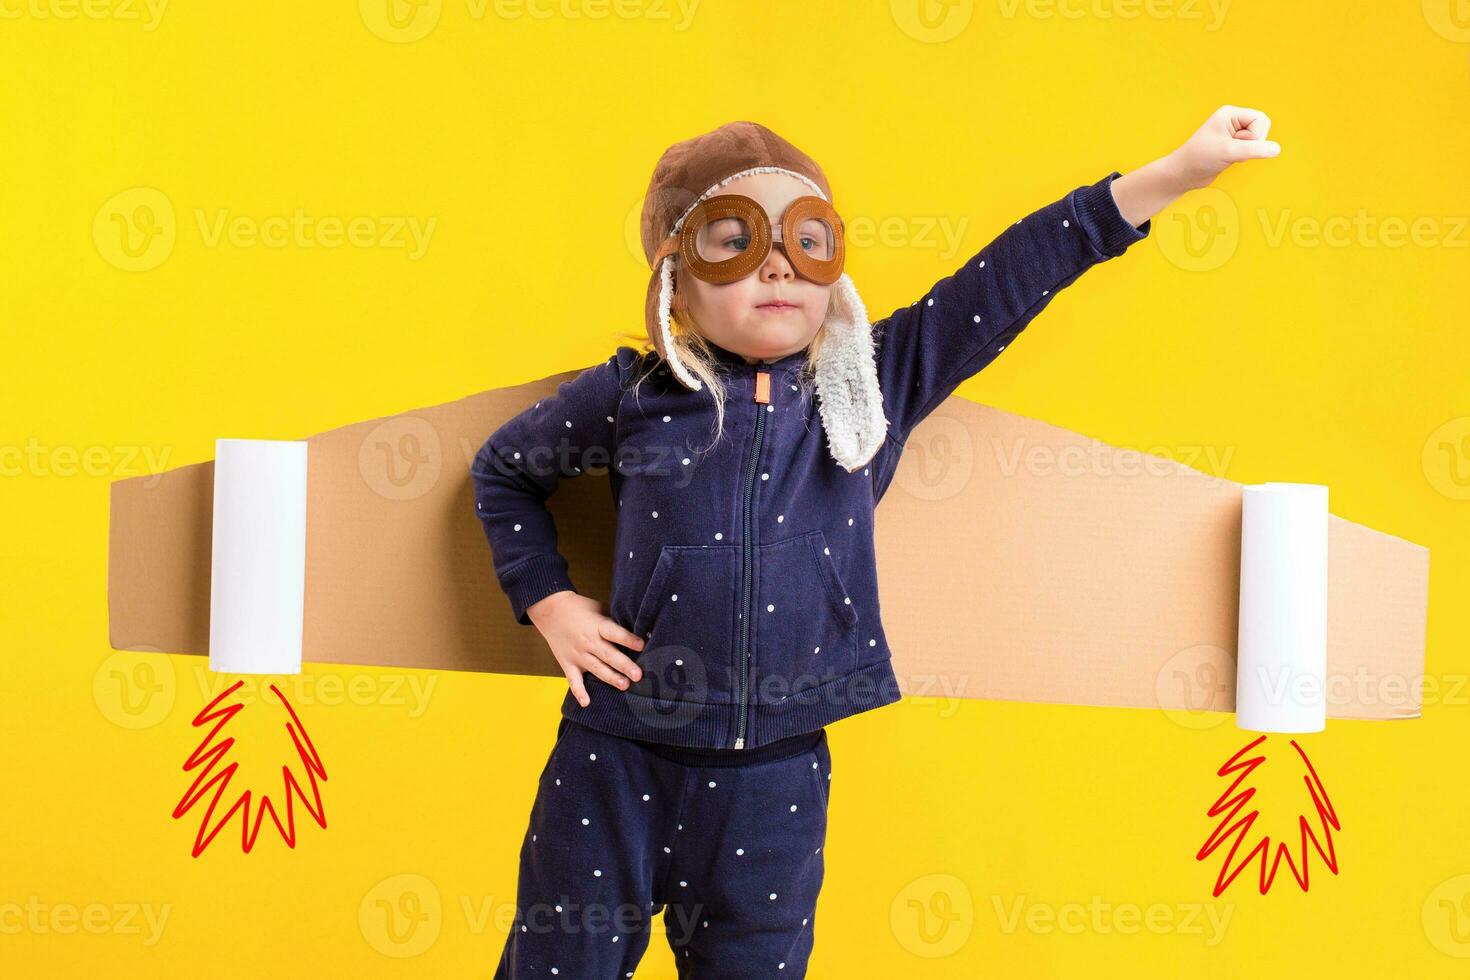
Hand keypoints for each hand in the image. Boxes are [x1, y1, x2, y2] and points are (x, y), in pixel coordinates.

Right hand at [526, 590, 644, 707]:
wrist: (550, 610)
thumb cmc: (580, 608)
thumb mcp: (599, 609)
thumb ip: (614, 622)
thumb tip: (637, 631)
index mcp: (597, 625)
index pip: (614, 633)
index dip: (628, 639)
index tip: (642, 645)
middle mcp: (588, 642)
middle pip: (608, 655)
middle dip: (624, 665)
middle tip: (638, 675)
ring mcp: (577, 654)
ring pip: (596, 669)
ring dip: (611, 678)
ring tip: (625, 686)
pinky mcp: (568, 664)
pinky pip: (573, 680)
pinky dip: (579, 692)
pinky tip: (586, 703)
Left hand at [1165, 104, 1280, 191]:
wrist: (1183, 174)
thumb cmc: (1200, 159)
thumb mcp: (1229, 152)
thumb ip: (1255, 150)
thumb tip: (1277, 149)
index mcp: (1230, 113)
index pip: (1261, 119)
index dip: (1255, 135)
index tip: (1236, 144)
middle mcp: (1232, 120)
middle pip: (1263, 127)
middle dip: (1254, 142)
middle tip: (1233, 150)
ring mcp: (1233, 133)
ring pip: (1258, 139)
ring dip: (1249, 151)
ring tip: (1229, 155)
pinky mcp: (1232, 146)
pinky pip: (1251, 148)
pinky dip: (1244, 156)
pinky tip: (1229, 160)